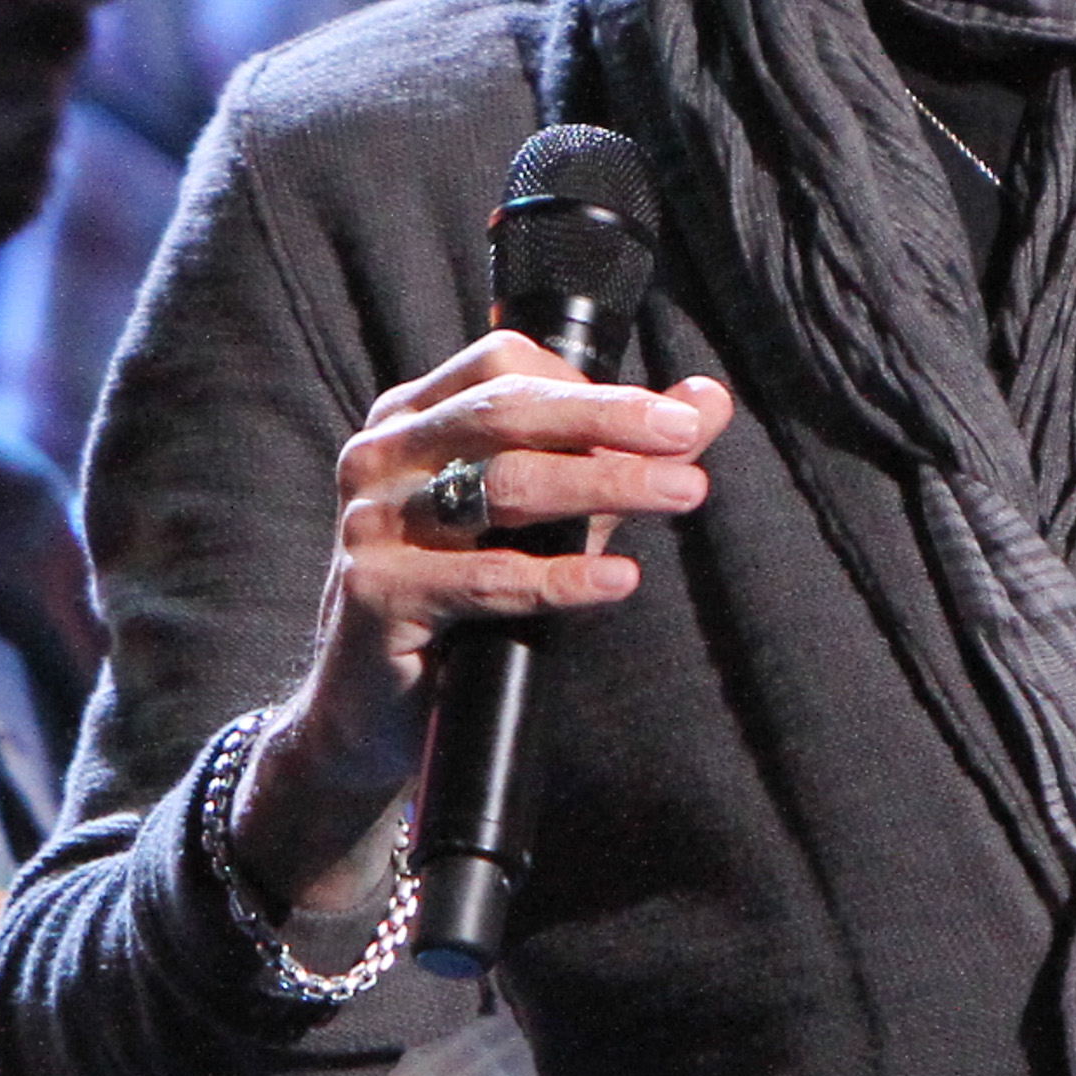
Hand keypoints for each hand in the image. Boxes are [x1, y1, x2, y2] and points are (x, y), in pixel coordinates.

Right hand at [232, 332, 733, 914]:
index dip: (590, 387)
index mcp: (413, 417)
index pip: (504, 365)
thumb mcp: (543, 516)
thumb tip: (708, 398)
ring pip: (503, 487)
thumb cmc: (463, 597)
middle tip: (688, 436)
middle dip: (610, 420)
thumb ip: (618, 453)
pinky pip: (484, 579)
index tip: (671, 420)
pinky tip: (619, 581)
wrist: (368, 710)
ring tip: (684, 493)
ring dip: (606, 485)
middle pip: (507, 412)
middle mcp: (381, 454)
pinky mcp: (372, 590)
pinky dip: (560, 579)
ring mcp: (371, 521)